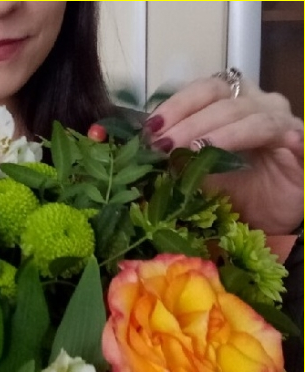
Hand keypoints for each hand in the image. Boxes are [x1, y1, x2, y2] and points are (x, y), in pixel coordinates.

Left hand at [146, 74, 303, 234]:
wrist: (274, 220)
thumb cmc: (238, 194)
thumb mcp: (201, 176)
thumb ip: (180, 160)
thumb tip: (145, 155)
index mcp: (233, 104)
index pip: (203, 90)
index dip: (176, 105)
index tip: (149, 129)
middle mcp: (260, 105)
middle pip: (222, 99)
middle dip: (187, 122)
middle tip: (162, 145)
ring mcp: (284, 122)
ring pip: (249, 115)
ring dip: (217, 132)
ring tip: (191, 151)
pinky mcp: (302, 144)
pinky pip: (283, 134)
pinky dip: (263, 138)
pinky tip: (244, 150)